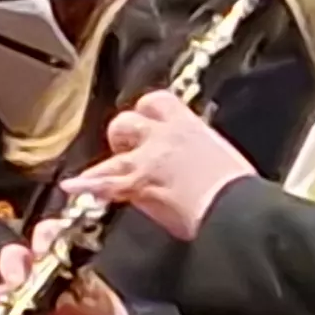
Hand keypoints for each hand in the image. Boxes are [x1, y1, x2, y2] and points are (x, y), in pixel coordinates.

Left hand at [70, 90, 259, 241]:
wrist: (239, 211)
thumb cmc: (241, 191)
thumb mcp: (223, 158)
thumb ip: (200, 151)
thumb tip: (196, 159)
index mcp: (189, 126)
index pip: (158, 102)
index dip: (147, 112)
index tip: (147, 122)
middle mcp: (164, 137)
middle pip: (127, 121)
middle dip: (123, 136)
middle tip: (126, 151)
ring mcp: (147, 160)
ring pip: (114, 152)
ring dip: (105, 164)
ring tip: (97, 174)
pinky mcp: (138, 184)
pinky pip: (104, 182)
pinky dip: (87, 185)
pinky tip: (73, 187)